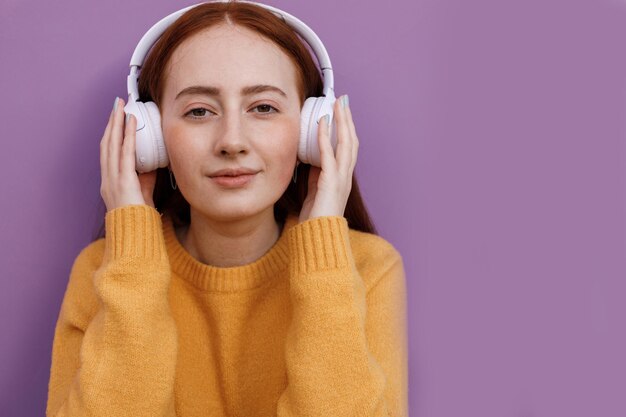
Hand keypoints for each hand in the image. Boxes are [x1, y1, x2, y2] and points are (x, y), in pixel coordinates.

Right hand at [100, 97, 156, 211]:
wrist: (135, 235)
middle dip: (111, 122)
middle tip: (116, 104)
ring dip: (117, 123)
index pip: (108, 152)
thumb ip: (146, 176)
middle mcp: (107, 178)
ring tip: (121, 107)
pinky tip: (131, 123)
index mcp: (109, 182)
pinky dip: (127, 136)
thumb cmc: (139, 217)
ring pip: (112, 145)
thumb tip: (153, 160)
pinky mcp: (123, 181)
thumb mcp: (143, 192)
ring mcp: (112, 179)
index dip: (111, 134)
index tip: (116, 118)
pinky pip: (125, 153)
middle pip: (106, 144)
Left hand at [299, 95, 357, 221]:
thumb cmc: (315, 219)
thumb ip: (316, 175)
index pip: (348, 148)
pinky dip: (326, 137)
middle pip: (351, 141)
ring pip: (346, 144)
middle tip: (343, 100)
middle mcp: (346, 176)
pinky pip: (329, 154)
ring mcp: (341, 179)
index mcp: (343, 178)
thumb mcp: (315, 192)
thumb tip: (310, 159)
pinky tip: (322, 123)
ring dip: (341, 122)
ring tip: (337, 105)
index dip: (346, 129)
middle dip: (347, 119)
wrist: (318, 238)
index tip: (341, 112)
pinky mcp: (331, 182)